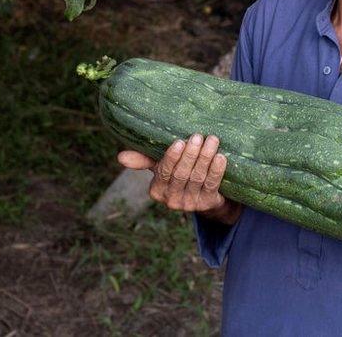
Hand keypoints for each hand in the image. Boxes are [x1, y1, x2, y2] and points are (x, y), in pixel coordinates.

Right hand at [117, 133, 241, 222]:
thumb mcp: (160, 166)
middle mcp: (172, 200)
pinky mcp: (208, 204)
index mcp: (157, 190)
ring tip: (212, 140)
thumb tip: (120, 157)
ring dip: (205, 158)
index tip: (179, 141)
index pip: (163, 172)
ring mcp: (191, 204)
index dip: (172, 158)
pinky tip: (220, 157)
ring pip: (198, 178)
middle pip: (182, 175)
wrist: (205, 195)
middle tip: (198, 136)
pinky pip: (212, 185)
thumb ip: (143, 160)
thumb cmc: (178, 174)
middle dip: (190, 155)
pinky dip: (216, 170)